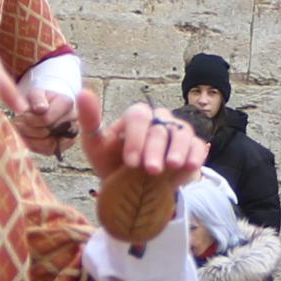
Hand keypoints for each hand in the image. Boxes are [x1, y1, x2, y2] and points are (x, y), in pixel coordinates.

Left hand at [11, 92, 74, 155]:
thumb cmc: (40, 100)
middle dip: (29, 129)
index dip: (31, 120)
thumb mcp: (36, 93)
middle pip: (47, 132)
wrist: (45, 108)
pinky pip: (48, 151)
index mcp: (67, 103)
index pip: (46, 119)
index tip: (24, 116)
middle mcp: (73, 120)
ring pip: (48, 144)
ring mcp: (70, 134)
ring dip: (31, 139)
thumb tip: (40, 109)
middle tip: (19, 124)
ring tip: (22, 131)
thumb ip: (37, 98)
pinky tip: (28, 138)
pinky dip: (35, 146)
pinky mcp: (64, 146)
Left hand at [78, 91, 207, 245]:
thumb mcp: (96, 146)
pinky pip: (198, 146)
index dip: (136, 139)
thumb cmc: (114, 163)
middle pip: (160, 128)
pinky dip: (195, 155)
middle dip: (155, 150)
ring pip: (182, 133)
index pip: (138, 118)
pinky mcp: (192, 147)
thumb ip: (90, 122)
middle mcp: (159, 119)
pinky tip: (189, 166)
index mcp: (136, 117)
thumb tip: (83, 92)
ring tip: (172, 165)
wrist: (134, 188)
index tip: (131, 162)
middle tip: (151, 170)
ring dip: (177, 149)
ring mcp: (177, 132)